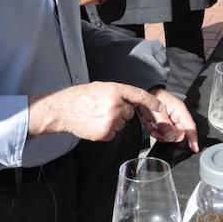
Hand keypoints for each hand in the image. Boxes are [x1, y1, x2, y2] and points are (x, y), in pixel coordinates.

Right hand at [29, 82, 164, 142]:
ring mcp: (111, 120)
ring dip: (113, 122)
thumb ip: (118, 93)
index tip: (160, 107)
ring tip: (97, 116)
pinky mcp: (105, 133)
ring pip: (121, 124)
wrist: (63, 109)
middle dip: (121, 112)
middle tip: (104, 108)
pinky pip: (113, 134)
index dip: (152, 102)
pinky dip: (106, 131)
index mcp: (115, 90)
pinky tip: (94, 124)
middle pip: (129, 113)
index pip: (139, 96)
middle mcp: (116, 105)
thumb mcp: (101, 87)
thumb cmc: (80, 97)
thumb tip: (131, 101)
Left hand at [142, 87, 198, 151]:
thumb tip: (171, 136)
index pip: (190, 126)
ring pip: (170, 136)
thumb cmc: (152, 97)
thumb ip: (164, 124)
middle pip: (178, 134)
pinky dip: (155, 132)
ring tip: (151, 125)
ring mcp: (172, 121)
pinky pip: (163, 134)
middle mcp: (178, 116)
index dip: (193, 138)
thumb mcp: (157, 111)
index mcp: (180, 110)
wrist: (143, 94)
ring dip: (159, 133)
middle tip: (156, 129)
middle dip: (167, 135)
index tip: (194, 148)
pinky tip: (151, 125)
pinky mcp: (166, 124)